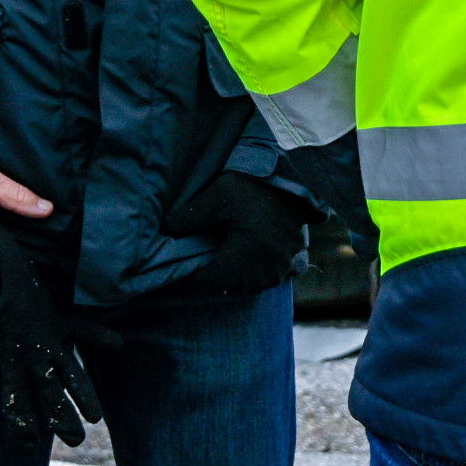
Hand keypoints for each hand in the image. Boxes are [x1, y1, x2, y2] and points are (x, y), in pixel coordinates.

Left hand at [160, 172, 312, 295]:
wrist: (299, 180)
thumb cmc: (255, 188)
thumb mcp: (218, 198)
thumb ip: (189, 217)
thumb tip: (166, 229)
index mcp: (240, 266)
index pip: (205, 282)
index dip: (189, 272)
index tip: (181, 259)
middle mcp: (261, 275)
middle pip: (227, 286)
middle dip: (213, 273)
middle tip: (201, 253)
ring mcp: (280, 271)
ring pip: (249, 284)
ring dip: (237, 274)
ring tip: (225, 254)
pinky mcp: (295, 260)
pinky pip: (272, 276)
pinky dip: (260, 270)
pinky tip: (253, 257)